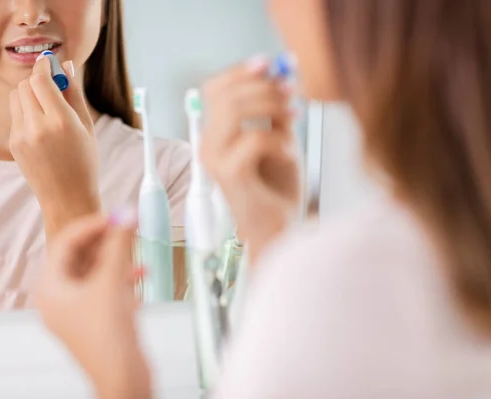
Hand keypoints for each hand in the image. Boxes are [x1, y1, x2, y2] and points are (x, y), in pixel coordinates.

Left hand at [9, 57, 100, 238]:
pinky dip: (26, 112)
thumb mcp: (86, 126)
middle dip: (37, 81)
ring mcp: (21, 137)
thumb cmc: (84, 162)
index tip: (49, 63)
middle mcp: (38, 127)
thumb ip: (75, 93)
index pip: (41, 79)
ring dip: (29, 95)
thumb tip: (67, 65)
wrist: (67, 198)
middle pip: (25, 85)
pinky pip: (15, 115)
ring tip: (47, 109)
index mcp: (61, 121)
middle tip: (52, 87)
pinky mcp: (13, 144)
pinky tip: (42, 128)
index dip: (44, 66)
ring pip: (16, 97)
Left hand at [35, 209, 151, 398]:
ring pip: (95, 272)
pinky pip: (104, 289)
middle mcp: (58, 299)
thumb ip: (119, 244)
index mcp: (50, 288)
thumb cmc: (108, 338)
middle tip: (125, 228)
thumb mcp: (112, 281)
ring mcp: (76, 311)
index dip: (92, 225)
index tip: (114, 215)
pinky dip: (121, 279)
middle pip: (80, 257)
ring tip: (136, 252)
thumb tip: (125, 214)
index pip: (66, 243)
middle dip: (105, 242)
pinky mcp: (94, 321)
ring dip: (116, 259)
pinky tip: (140, 277)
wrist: (124, 379)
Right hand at [200, 57, 300, 263]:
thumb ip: (277, 110)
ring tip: (295, 120)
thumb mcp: (281, 139)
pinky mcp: (228, 174)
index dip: (240, 72)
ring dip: (271, 107)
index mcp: (217, 134)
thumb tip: (285, 74)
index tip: (269, 64)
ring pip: (234, 111)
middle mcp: (209, 144)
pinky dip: (280, 141)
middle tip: (293, 93)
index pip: (215, 89)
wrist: (279, 228)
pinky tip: (290, 154)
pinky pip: (254, 139)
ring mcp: (215, 159)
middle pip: (225, 95)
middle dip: (264, 87)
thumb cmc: (277, 188)